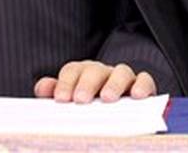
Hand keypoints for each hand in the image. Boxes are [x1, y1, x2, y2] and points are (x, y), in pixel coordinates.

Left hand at [34, 60, 156, 103]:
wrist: (119, 117)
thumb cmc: (90, 108)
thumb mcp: (71, 101)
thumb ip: (57, 93)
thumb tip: (42, 88)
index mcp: (82, 74)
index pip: (72, 71)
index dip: (65, 83)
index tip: (61, 99)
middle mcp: (103, 72)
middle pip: (95, 69)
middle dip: (87, 83)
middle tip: (80, 99)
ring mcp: (124, 78)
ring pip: (121, 71)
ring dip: (113, 83)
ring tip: (107, 98)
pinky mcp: (143, 86)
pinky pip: (144, 80)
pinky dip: (142, 85)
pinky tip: (136, 95)